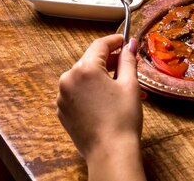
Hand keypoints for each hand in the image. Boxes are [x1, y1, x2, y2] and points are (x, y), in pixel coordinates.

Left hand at [57, 34, 146, 180]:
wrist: (110, 152)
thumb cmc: (122, 118)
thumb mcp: (130, 84)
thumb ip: (128, 60)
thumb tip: (131, 44)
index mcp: (84, 69)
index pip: (100, 45)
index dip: (115, 41)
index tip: (125, 41)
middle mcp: (68, 79)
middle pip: (91, 61)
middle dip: (110, 62)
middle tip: (128, 65)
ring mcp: (62, 96)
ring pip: (85, 78)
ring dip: (103, 78)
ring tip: (123, 88)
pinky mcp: (62, 111)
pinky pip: (78, 93)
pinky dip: (92, 92)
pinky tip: (108, 101)